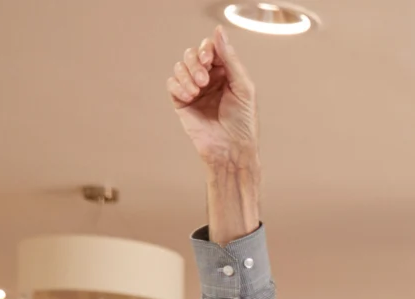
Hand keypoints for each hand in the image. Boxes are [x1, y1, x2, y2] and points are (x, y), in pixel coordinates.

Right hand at [167, 28, 256, 169]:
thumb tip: (218, 31)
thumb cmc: (243, 122)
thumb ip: (230, 59)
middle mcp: (209, 78)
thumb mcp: (243, 87)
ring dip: (187, 74)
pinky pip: (171, 83)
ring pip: (180, 66)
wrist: (231, 150)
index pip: (211, 49)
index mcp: (226, 73)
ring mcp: (194, 89)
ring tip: (197, 90)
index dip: (206, 49)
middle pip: (192, 54)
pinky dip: (179, 86)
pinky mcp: (181, 101)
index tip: (207, 59)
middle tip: (203, 79)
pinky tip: (190, 96)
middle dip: (195, 62)